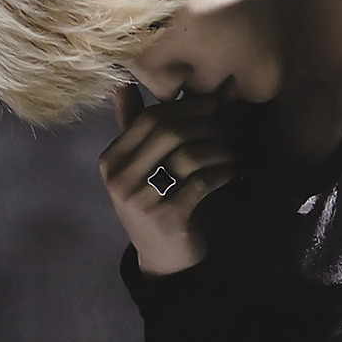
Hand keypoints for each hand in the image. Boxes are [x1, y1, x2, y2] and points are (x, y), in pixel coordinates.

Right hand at [99, 84, 235, 277]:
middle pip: (169, 133)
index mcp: (111, 160)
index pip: (149, 118)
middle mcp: (119, 179)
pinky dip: (222, 173)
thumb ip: (133, 126)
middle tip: (225, 130)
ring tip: (229, 155)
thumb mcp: (138, 166)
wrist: (163, 258)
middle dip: (204, 126)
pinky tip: (230, 174)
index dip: (185, 107)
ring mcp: (141, 199)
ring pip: (188, 156)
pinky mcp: (167, 216)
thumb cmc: (154, 203)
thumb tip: (124, 84)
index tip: (212, 106)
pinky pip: (202, 182)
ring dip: (218, 150)